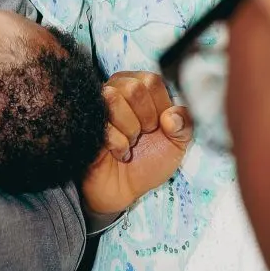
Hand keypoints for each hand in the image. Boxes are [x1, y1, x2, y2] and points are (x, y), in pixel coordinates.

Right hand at [83, 71, 193, 216]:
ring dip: (130, 130)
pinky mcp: (84, 125)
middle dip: (145, 119)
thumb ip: (185, 124)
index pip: (152, 80)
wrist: (125, 189)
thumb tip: (171, 116)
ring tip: (130, 143)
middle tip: (143, 135)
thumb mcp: (177, 143)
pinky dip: (119, 146)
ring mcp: (96, 106)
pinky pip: (103, 126)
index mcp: (140, 88)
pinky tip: (120, 154)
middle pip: (133, 88)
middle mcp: (116, 91)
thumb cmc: (149, 160)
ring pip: (113, 100)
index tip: (159, 126)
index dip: (160, 106)